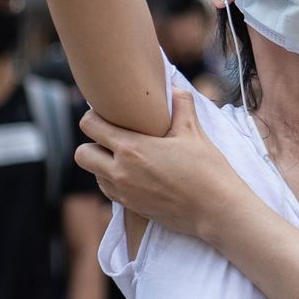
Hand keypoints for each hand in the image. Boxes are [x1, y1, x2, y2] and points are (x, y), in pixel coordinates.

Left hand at [76, 89, 242, 240]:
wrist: (216, 210)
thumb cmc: (206, 169)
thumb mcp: (193, 131)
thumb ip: (180, 104)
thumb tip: (174, 88)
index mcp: (132, 148)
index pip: (90, 126)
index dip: (95, 116)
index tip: (109, 114)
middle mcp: (120, 172)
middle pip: (82, 154)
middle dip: (93, 143)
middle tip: (114, 137)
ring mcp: (124, 193)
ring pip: (94, 174)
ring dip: (103, 163)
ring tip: (127, 156)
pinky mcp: (131, 208)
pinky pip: (108, 190)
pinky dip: (114, 180)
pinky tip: (135, 173)